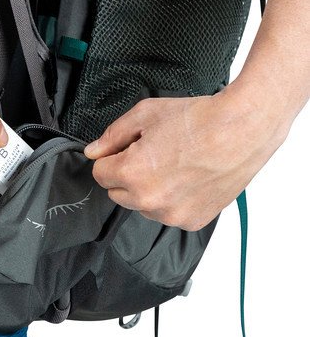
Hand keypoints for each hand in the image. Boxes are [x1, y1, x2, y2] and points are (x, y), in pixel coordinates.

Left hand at [84, 88, 287, 230]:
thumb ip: (112, 136)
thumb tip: (93, 152)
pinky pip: (169, 214)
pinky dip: (173, 200)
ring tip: (174, 165)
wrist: (242, 129)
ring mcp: (172, 215)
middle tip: (152, 153)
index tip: (125, 149)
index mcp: (132, 173)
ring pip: (143, 206)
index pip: (99, 174)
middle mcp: (149, 200)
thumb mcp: (145, 115)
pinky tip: (188, 178)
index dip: (110, 158)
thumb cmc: (197, 119)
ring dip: (149, 190)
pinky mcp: (193, 221)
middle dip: (127, 175)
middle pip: (118, 193)